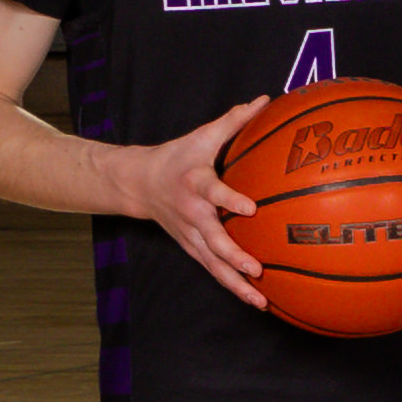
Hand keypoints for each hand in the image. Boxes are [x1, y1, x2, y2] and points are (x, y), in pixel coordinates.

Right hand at [130, 97, 279, 308]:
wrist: (137, 183)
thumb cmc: (178, 157)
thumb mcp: (201, 137)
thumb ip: (233, 121)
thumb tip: (264, 100)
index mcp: (195, 184)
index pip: (213, 190)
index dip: (229, 198)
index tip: (250, 208)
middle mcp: (192, 213)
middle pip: (212, 238)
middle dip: (233, 255)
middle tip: (256, 268)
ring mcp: (189, 235)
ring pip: (212, 263)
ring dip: (235, 283)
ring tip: (260, 301)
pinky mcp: (191, 248)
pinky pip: (213, 270)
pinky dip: (232, 286)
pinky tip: (256, 302)